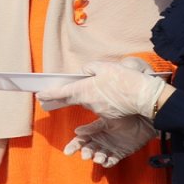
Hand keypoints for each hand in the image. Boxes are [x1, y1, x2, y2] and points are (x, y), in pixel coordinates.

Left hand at [37, 61, 167, 119]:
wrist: (144, 96)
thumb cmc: (124, 79)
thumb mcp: (105, 67)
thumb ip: (90, 69)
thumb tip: (83, 73)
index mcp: (84, 90)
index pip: (62, 93)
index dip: (49, 94)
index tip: (39, 95)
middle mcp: (89, 102)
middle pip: (75, 97)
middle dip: (67, 94)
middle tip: (53, 94)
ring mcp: (99, 111)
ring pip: (90, 101)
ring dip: (90, 95)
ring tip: (102, 87)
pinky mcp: (110, 116)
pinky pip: (101, 107)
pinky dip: (103, 100)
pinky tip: (111, 94)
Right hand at [62, 116, 156, 167]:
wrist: (143, 120)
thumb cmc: (123, 118)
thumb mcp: (105, 121)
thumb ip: (92, 128)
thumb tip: (77, 132)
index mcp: (94, 132)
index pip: (81, 140)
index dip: (73, 146)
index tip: (67, 152)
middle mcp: (100, 141)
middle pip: (89, 149)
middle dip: (87, 153)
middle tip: (87, 155)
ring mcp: (109, 148)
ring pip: (99, 156)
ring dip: (98, 158)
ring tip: (99, 158)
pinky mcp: (120, 153)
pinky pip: (112, 160)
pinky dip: (109, 162)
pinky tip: (107, 162)